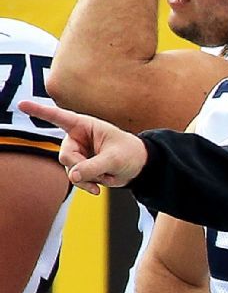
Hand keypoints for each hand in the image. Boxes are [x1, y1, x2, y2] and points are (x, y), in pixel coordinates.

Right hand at [18, 101, 148, 194]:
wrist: (139, 166)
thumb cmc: (130, 154)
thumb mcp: (115, 159)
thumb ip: (93, 167)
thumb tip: (72, 176)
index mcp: (85, 125)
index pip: (59, 117)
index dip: (40, 111)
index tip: (22, 103)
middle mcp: (76, 137)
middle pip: (66, 156)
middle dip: (82, 168)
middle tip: (101, 173)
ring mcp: (76, 153)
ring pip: (69, 170)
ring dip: (86, 179)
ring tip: (106, 179)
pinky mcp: (79, 166)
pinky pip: (75, 179)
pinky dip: (87, 184)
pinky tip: (98, 189)